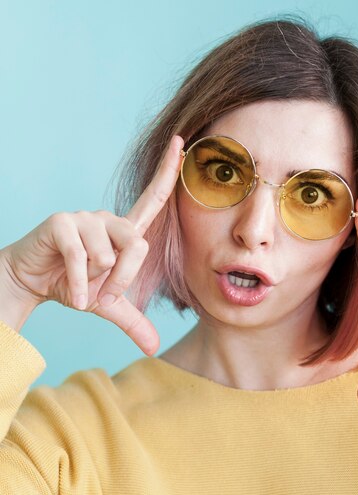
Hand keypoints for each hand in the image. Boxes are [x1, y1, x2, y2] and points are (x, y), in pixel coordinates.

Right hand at [1, 134, 184, 355]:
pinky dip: (80, 285)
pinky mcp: (61, 223)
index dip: (167, 173)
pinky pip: (83, 257)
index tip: (181, 141)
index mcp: (123, 232)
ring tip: (82, 286)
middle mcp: (107, 219)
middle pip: (138, 245)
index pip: (151, 199)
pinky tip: (71, 295)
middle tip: (106, 294)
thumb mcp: (108, 305)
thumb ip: (133, 321)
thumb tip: (155, 348)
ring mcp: (83, 218)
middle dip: (124, 279)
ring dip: (98, 282)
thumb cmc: (74, 286)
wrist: (33, 286)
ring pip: (110, 253)